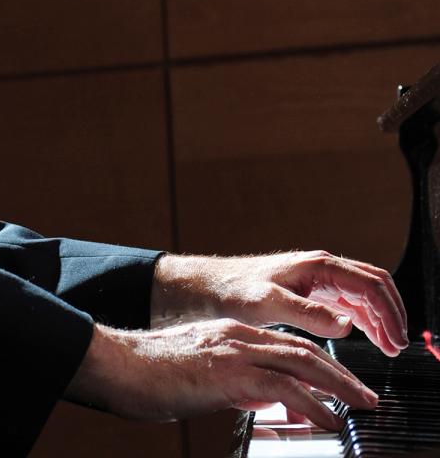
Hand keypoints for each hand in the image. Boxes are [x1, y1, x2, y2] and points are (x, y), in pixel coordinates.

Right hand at [65, 319, 378, 430]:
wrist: (118, 364)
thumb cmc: (147, 375)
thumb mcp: (198, 377)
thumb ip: (232, 384)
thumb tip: (261, 401)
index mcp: (227, 335)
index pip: (284, 344)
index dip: (317, 362)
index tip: (338, 382)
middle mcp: (235, 336)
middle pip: (301, 349)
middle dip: (338, 372)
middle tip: (363, 395)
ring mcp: (233, 351)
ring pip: (299, 362)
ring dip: (336, 384)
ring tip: (358, 405)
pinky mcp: (229, 372)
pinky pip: (282, 386)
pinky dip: (310, 403)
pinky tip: (326, 420)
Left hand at [152, 251, 407, 355]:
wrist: (212, 287)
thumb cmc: (235, 290)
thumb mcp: (270, 303)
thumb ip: (308, 313)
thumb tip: (346, 324)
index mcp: (317, 266)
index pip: (369, 283)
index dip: (389, 312)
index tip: (397, 340)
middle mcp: (320, 268)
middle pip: (372, 284)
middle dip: (392, 313)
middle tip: (399, 345)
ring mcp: (316, 278)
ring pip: (362, 293)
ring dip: (380, 317)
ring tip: (389, 346)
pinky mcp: (309, 290)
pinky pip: (348, 301)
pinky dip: (364, 318)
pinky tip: (367, 336)